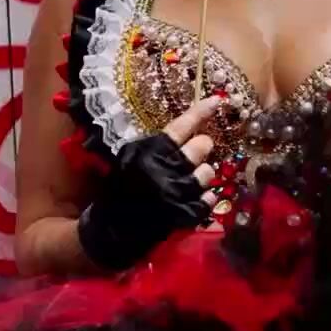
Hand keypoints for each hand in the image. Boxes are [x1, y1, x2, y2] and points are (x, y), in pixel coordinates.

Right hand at [76, 97, 225, 270]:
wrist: (113, 228)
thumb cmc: (122, 188)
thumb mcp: (132, 158)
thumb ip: (159, 146)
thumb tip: (190, 130)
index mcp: (150, 151)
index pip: (181, 126)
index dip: (200, 112)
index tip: (217, 101)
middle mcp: (165, 169)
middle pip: (201, 147)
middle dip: (201, 148)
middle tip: (193, 155)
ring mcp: (176, 192)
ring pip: (208, 172)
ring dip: (203, 175)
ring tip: (190, 179)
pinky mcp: (184, 214)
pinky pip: (209, 199)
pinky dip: (205, 198)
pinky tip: (194, 198)